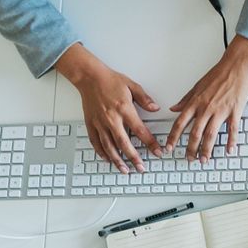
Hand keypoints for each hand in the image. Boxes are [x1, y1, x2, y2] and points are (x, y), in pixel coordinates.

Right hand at [57, 45, 160, 173]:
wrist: (89, 77)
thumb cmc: (110, 80)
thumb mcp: (132, 86)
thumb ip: (145, 99)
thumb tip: (156, 109)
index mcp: (124, 109)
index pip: (140, 131)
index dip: (150, 143)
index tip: (158, 152)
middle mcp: (111, 119)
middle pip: (124, 143)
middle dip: (134, 158)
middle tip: (141, 168)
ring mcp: (99, 123)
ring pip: (109, 146)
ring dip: (117, 160)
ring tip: (125, 169)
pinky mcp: (90, 124)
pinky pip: (96, 142)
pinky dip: (101, 152)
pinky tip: (108, 159)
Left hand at [167, 37, 247, 162]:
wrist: (236, 66)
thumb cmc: (218, 74)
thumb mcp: (197, 86)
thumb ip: (185, 100)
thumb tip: (174, 108)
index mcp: (195, 103)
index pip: (180, 123)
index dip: (173, 137)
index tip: (169, 147)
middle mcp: (206, 108)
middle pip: (195, 134)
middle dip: (191, 149)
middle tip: (189, 159)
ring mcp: (221, 111)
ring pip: (211, 135)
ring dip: (207, 150)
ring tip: (205, 160)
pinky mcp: (234, 111)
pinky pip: (232, 130)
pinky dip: (231, 141)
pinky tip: (229, 150)